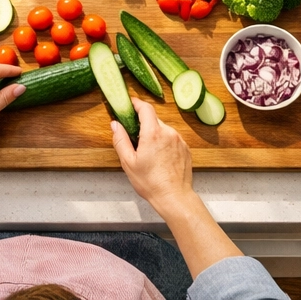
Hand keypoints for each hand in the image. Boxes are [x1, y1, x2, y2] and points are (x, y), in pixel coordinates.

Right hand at [111, 97, 241, 278]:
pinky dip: (164, 143)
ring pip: (163, 130)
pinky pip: (172, 139)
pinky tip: (159, 158)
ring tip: (148, 153)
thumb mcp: (128, 163)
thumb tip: (115, 124)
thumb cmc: (150, 183)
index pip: (146, 108)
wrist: (174, 197)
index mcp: (153, 133)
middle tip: (135, 137)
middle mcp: (168, 132)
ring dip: (154, 135)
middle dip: (143, 124)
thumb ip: (120, 140)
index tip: (130, 103)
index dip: (137, 103)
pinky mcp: (185, 148)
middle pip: (154, 120)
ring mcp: (179, 140)